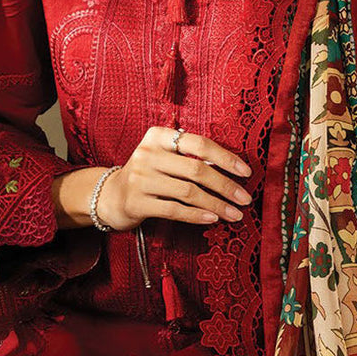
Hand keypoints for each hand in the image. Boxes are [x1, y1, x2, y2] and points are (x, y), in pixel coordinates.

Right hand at [55, 126, 253, 231]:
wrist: (110, 196)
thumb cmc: (149, 175)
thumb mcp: (164, 156)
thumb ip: (191, 157)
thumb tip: (234, 170)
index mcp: (157, 136)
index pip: (198, 144)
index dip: (226, 158)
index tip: (246, 172)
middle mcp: (147, 154)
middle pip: (196, 169)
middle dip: (225, 186)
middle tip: (245, 198)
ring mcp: (140, 179)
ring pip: (188, 192)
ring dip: (217, 204)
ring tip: (235, 214)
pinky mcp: (136, 203)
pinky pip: (174, 210)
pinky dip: (197, 215)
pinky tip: (213, 219)